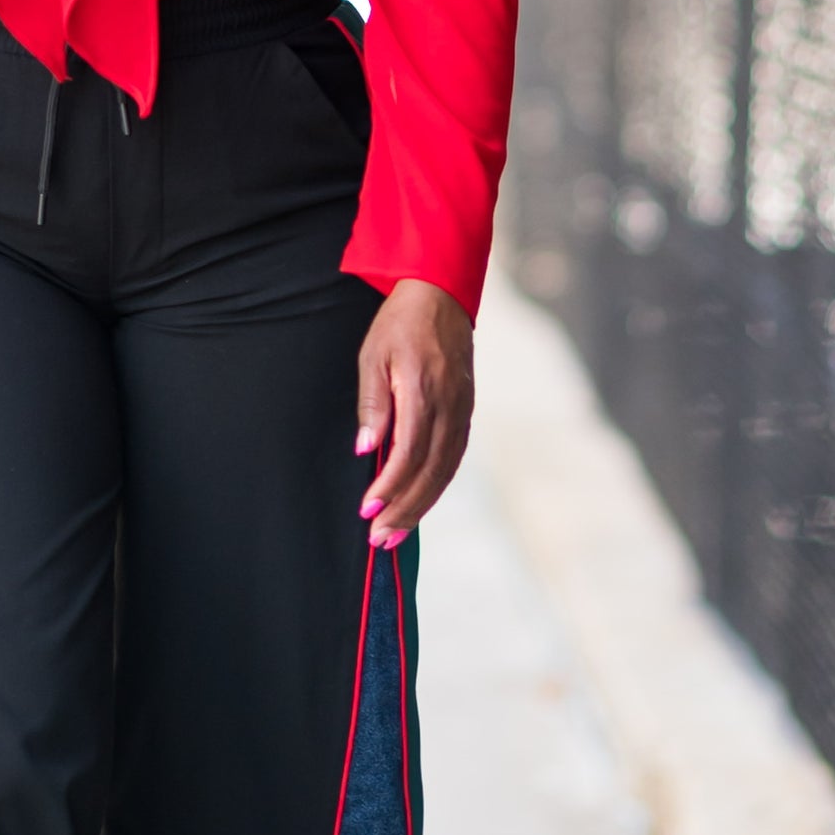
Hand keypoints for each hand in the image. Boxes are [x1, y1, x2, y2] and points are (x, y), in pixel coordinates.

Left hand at [354, 279, 473, 547]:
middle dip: (404, 510)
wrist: (441, 295)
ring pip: (446, 472)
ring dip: (421, 506)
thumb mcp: (373, 355)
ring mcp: (463, 411)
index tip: (367, 511)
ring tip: (396, 532)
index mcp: (424, 393)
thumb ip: (372, 404)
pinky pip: (455, 458)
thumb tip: (366, 450)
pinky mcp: (467, 411)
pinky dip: (437, 486)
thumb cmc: (400, 323)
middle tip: (379, 539)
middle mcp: (449, 408)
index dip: (389, 489)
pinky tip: (419, 501)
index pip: (408, 456)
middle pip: (430, 474)